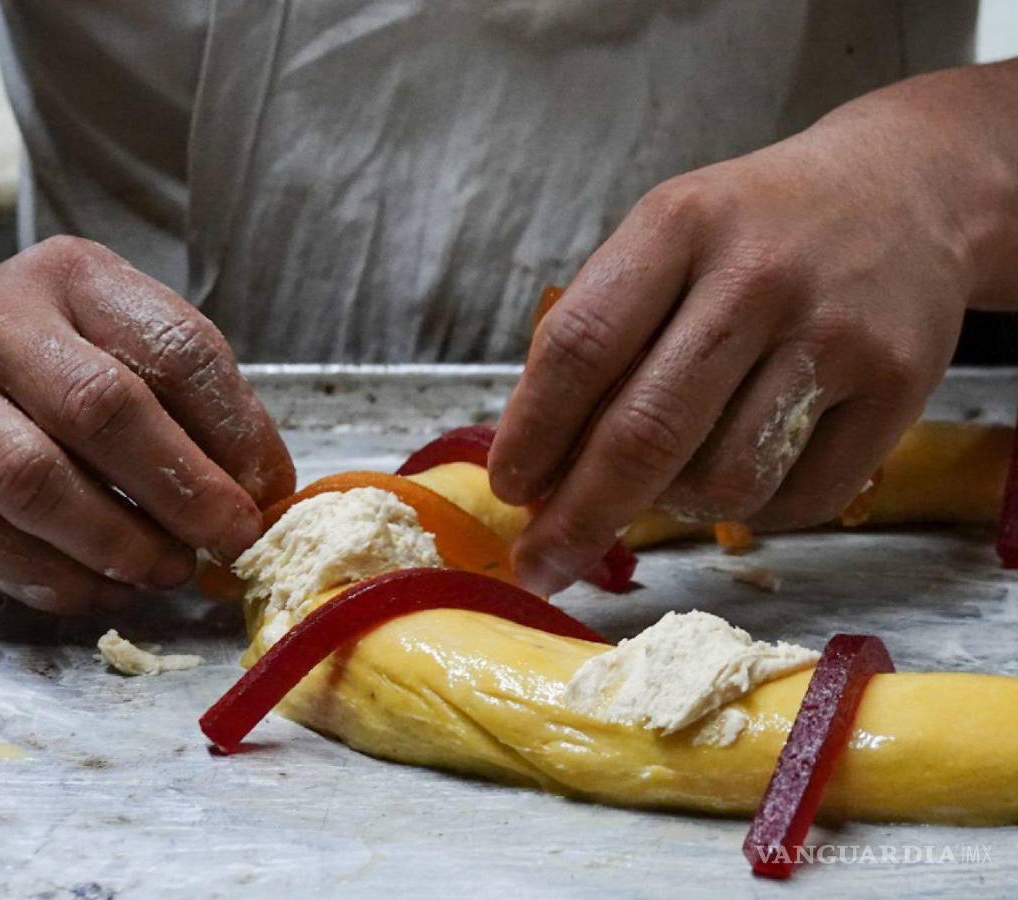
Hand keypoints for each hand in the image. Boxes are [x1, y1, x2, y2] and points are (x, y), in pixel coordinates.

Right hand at [0, 237, 293, 612]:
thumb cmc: (43, 357)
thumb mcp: (119, 340)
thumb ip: (192, 403)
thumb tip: (263, 493)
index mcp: (77, 280)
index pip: (176, 349)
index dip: (235, 430)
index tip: (268, 491)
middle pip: (102, 409)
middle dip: (184, 489)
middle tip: (233, 540)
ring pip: (36, 481)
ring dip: (120, 542)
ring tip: (172, 570)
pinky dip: (59, 579)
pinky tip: (109, 590)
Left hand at [489, 80, 997, 594]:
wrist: (906, 191)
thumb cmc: (755, 229)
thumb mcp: (666, 237)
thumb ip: (602, 334)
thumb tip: (541, 467)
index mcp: (680, 225)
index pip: (581, 348)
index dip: (532, 434)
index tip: (507, 489)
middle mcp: (758, 278)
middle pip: (645, 434)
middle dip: (578, 518)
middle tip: (541, 563)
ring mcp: (834, 336)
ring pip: (723, 483)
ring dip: (672, 508)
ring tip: (666, 480)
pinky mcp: (901, 390)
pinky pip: (798, 501)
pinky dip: (751, 510)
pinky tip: (744, 468)